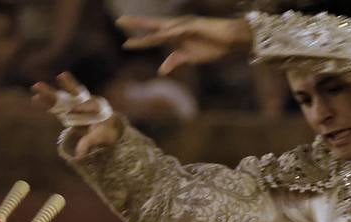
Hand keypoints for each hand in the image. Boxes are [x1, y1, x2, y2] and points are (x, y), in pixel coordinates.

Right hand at [31, 72, 123, 157]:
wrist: (107, 129)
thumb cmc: (107, 131)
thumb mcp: (101, 138)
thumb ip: (89, 143)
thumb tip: (79, 156)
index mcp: (97, 107)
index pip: (89, 105)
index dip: (83, 107)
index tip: (76, 111)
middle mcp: (85, 103)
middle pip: (74, 93)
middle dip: (66, 86)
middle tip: (61, 77)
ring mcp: (74, 107)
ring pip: (61, 98)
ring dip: (50, 93)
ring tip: (36, 86)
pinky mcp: (67, 112)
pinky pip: (56, 107)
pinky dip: (47, 103)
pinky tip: (35, 98)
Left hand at [117, 15, 251, 75]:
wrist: (232, 39)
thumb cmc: (213, 46)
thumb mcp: (191, 57)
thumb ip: (175, 60)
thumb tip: (161, 70)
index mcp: (176, 36)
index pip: (154, 35)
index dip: (140, 38)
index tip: (125, 42)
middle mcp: (178, 28)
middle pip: (153, 26)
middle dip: (137, 24)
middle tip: (119, 22)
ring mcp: (186, 26)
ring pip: (163, 28)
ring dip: (150, 31)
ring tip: (137, 34)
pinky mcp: (195, 26)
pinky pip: (180, 30)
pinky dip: (170, 32)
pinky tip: (161, 34)